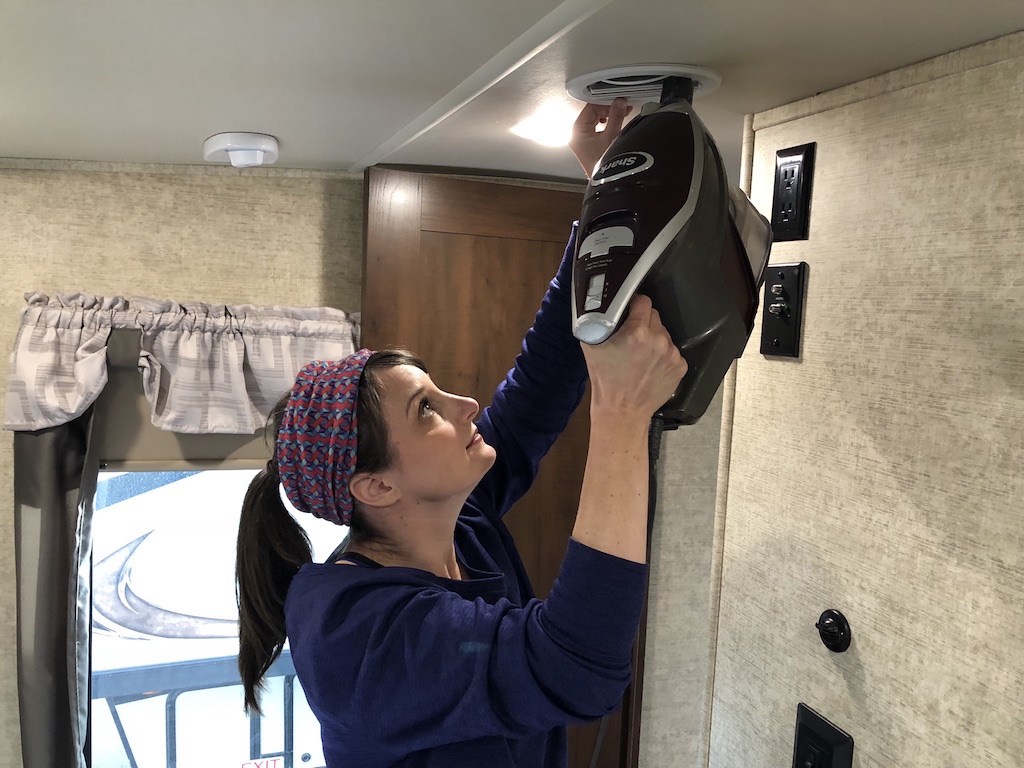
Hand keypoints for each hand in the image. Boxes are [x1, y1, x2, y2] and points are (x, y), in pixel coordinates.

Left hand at [569, 98, 632, 179]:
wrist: (606, 183)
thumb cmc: (603, 164)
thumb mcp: (612, 135)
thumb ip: (616, 116)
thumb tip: (619, 103)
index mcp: (577, 130)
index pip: (591, 107)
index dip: (606, 102)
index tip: (619, 100)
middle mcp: (576, 135)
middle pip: (592, 113)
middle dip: (608, 108)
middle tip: (623, 106)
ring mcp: (581, 141)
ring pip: (594, 120)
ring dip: (608, 116)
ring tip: (622, 114)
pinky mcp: (588, 147)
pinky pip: (596, 129)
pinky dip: (606, 124)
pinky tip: (616, 124)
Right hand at [581, 294, 686, 419]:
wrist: (622, 411)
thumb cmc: (605, 379)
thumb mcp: (591, 347)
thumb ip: (597, 322)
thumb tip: (599, 307)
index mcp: (637, 331)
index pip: (643, 301)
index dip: (634, 304)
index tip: (629, 310)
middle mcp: (658, 340)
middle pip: (654, 316)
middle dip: (643, 322)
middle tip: (632, 336)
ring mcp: (672, 354)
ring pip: (664, 334)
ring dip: (654, 339)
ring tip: (641, 355)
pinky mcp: (680, 366)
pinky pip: (672, 351)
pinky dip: (663, 355)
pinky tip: (651, 366)